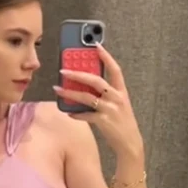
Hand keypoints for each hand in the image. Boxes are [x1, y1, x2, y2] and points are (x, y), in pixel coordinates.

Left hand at [54, 43, 144, 161]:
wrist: (130, 143)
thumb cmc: (122, 123)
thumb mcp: (118, 105)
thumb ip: (106, 95)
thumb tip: (85, 88)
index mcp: (121, 91)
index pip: (115, 69)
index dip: (106, 56)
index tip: (96, 45)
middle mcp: (116, 98)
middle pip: (96, 80)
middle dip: (78, 73)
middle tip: (63, 70)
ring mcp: (110, 109)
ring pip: (87, 97)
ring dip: (70, 92)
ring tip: (58, 89)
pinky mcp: (104, 121)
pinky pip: (86, 115)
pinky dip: (76, 113)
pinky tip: (68, 112)